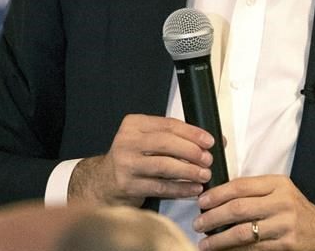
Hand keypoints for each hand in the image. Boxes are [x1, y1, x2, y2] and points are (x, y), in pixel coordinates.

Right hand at [68, 114, 214, 206]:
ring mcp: (126, 164)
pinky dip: (180, 188)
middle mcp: (127, 141)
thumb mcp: (147, 140)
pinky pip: (160, 187)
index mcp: (134, 124)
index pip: (168, 125)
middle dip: (191, 151)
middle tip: (207, 159)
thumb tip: (210, 141)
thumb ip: (175, 138)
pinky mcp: (128, 185)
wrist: (104, 181)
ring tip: (204, 174)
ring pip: (164, 166)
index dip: (192, 133)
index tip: (209, 141)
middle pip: (166, 143)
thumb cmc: (133, 158)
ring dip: (188, 171)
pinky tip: (193, 189)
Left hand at [192, 175, 314, 250]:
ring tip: (205, 243)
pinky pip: (253, 248)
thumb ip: (255, 191)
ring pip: (243, 232)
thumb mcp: (280, 192)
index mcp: (278, 184)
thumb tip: (219, 196)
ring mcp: (284, 224)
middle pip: (239, 208)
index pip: (241, 186)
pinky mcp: (285, 244)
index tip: (202, 202)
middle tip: (198, 223)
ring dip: (219, 239)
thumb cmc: (296, 210)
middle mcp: (282, 202)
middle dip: (213, 217)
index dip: (218, 194)